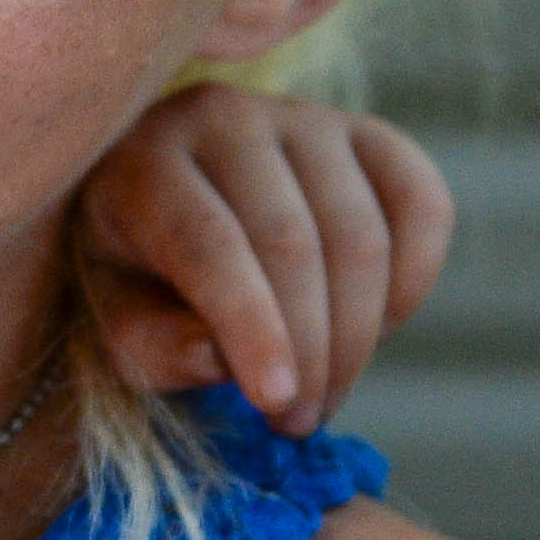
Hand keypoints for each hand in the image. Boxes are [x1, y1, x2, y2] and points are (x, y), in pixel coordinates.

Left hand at [79, 84, 450, 431]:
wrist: (170, 210)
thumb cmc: (135, 280)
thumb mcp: (118, 325)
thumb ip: (155, 345)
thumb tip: (221, 357)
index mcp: (143, 161)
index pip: (209, 243)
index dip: (251, 327)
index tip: (277, 402)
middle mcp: (222, 118)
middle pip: (292, 243)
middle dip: (309, 351)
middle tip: (299, 422)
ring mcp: (301, 118)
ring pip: (360, 234)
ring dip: (357, 337)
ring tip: (324, 397)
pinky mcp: (367, 134)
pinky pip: (422, 206)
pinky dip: (413, 284)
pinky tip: (376, 331)